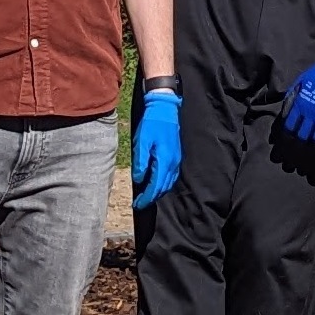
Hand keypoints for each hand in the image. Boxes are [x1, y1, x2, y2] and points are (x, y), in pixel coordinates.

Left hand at [130, 87, 181, 205]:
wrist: (164, 109)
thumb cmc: (152, 124)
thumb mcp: (142, 142)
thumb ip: (141, 162)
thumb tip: (139, 179)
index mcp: (164, 160)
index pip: (155, 186)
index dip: (146, 197)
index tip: (137, 204)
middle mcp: (173, 163)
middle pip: (163, 187)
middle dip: (151, 197)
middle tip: (140, 203)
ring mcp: (176, 159)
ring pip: (168, 182)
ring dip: (158, 191)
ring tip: (147, 196)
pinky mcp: (176, 155)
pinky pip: (171, 175)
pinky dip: (164, 183)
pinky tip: (157, 183)